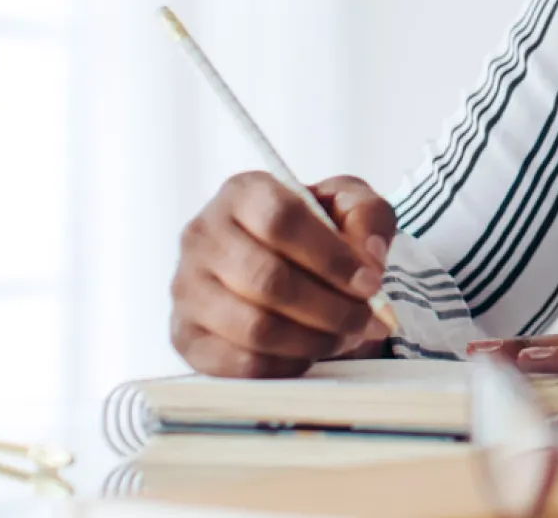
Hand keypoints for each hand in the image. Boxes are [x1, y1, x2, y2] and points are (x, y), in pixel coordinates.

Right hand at [170, 173, 397, 377]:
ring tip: (345, 337)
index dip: (333, 257)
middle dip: (331, 308)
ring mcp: (187, 288)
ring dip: (313, 339)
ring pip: (254, 326)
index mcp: (243, 193)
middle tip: (367, 320)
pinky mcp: (186, 335)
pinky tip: (311, 352)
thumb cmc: (318, 230)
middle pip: (268, 279)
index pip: (282, 220)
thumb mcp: (350, 205)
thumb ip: (368, 216)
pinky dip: (286, 364)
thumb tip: (368, 257)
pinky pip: (239, 363)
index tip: (371, 282)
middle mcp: (203, 236)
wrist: (286, 263)